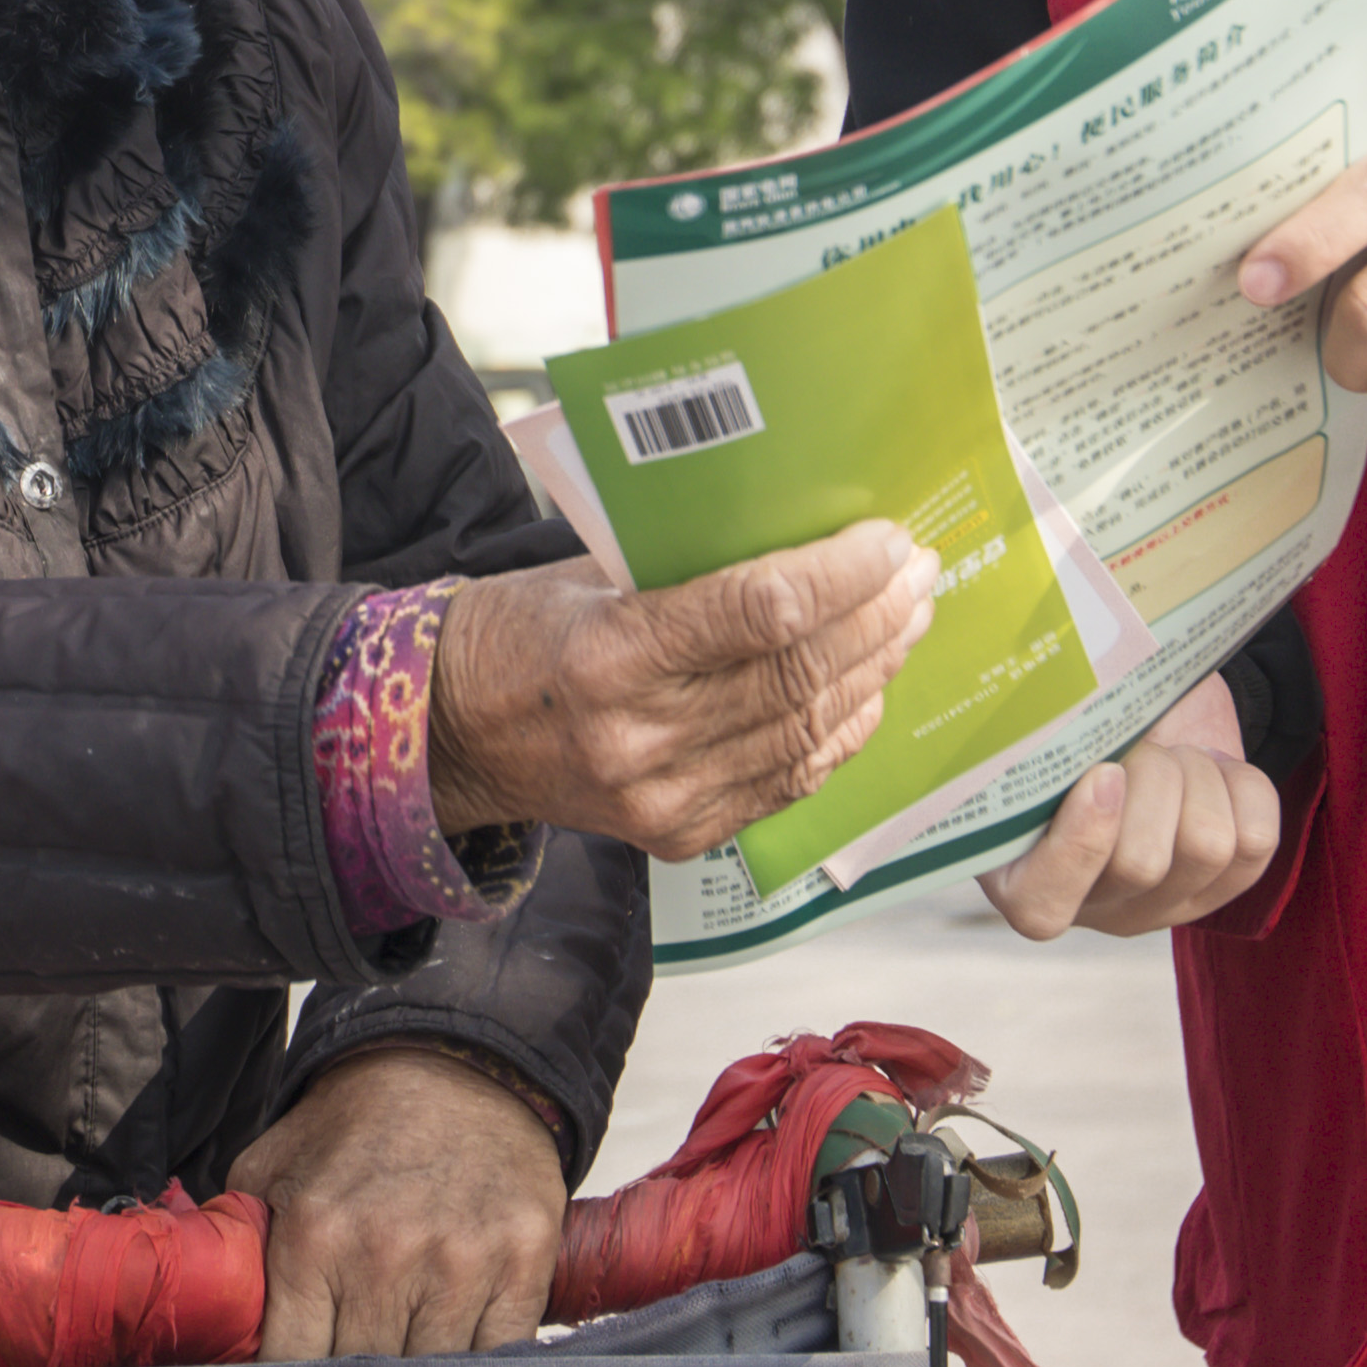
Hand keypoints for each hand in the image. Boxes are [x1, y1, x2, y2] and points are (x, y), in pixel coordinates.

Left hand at [239, 1044, 567, 1359]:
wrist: (458, 1064)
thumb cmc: (357, 1126)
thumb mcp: (272, 1165)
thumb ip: (240, 1244)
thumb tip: (210, 1318)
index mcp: (314, 1235)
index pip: (291, 1362)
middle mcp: (387, 1256)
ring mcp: (461, 1265)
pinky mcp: (522, 1266)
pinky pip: (498, 1358)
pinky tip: (457, 1353)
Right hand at [435, 521, 931, 859]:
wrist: (450, 735)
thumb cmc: (519, 633)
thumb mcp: (588, 572)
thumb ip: (687, 564)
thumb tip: (803, 531)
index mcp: (607, 655)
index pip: (759, 612)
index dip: (841, 574)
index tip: (888, 537)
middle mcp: (638, 739)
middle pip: (797, 673)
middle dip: (876, 616)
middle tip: (917, 569)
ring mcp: (663, 799)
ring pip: (806, 730)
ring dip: (873, 668)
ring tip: (908, 617)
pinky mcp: (680, 835)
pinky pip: (789, 780)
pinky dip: (841, 731)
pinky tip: (869, 686)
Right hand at [986, 672, 1285, 939]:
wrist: (1150, 717)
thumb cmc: (1080, 723)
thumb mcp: (1047, 734)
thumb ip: (1043, 744)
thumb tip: (1065, 723)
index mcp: (1023, 876)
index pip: (1043, 906)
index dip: (1080, 842)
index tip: (1105, 772)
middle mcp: (1095, 905)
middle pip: (1142, 864)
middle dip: (1152, 777)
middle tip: (1140, 745)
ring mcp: (1166, 904)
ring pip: (1208, 848)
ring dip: (1196, 775)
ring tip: (1176, 755)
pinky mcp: (1227, 885)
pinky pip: (1257, 842)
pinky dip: (1243, 786)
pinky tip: (1214, 771)